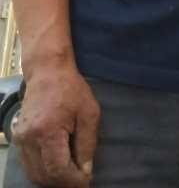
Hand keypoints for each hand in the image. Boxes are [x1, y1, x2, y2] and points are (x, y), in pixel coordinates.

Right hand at [14, 64, 99, 186]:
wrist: (47, 73)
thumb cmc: (72, 90)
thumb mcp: (89, 113)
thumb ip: (87, 144)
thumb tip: (86, 170)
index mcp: (48, 131)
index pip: (57, 169)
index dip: (73, 180)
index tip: (87, 181)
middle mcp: (28, 138)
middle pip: (43, 175)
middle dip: (63, 183)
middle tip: (81, 181)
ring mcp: (19, 139)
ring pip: (33, 173)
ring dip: (52, 179)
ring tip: (72, 175)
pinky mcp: (17, 138)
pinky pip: (28, 164)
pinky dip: (43, 171)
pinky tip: (59, 167)